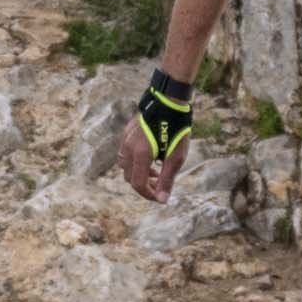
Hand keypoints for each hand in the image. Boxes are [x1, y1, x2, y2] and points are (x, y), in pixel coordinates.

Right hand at [131, 72, 201, 199]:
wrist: (169, 101)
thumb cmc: (176, 128)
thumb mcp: (176, 157)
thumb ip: (167, 179)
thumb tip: (162, 200)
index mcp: (141, 154)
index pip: (138, 184)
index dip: (148, 195)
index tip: (160, 198)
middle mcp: (128, 148)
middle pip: (129, 177)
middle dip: (144, 184)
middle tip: (160, 184)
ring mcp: (125, 139)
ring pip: (125, 166)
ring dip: (138, 173)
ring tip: (156, 170)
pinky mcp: (127, 132)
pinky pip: (126, 153)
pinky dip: (136, 161)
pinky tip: (152, 156)